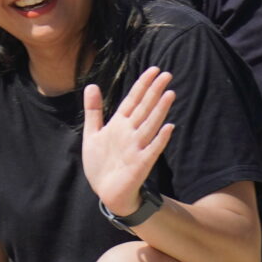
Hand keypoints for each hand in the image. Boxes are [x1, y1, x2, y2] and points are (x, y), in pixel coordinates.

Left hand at [82, 66, 175, 216]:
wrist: (106, 191)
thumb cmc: (102, 163)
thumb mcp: (92, 133)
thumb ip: (93, 110)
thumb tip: (92, 85)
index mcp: (119, 124)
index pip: (133, 100)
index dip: (142, 85)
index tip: (153, 69)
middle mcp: (130, 133)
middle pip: (144, 108)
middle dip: (154, 91)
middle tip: (167, 74)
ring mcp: (137, 147)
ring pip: (150, 124)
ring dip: (160, 110)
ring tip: (169, 94)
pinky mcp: (141, 163)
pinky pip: (152, 149)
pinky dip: (160, 139)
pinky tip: (168, 128)